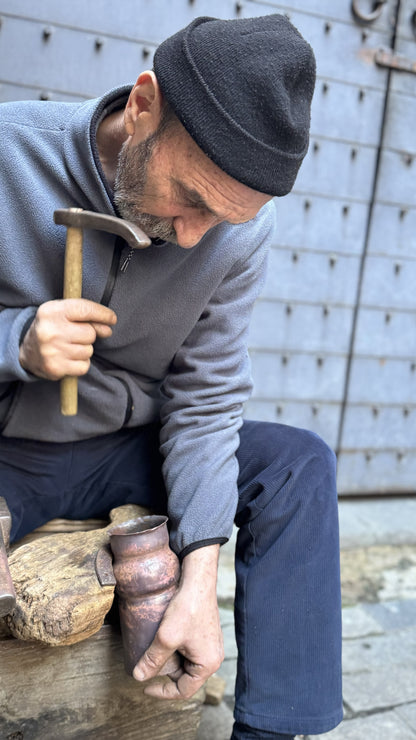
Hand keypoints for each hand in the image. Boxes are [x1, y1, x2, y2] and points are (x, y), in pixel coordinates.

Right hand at [19, 298, 116, 378]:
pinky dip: (81, 364)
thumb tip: (108, 328)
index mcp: (51, 311)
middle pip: (90, 333)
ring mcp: (52, 351)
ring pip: (88, 351)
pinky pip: (84, 366)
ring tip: (69, 347)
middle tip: (75, 336)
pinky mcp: (56, 368)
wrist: (28, 352)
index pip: (85, 309)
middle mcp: (50, 331)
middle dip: (88, 335)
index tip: (112, 319)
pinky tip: (69, 358)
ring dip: (84, 350)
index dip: (103, 314)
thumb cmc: (52, 329)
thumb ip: (87, 317)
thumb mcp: (63, 314)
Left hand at [133, 544, 223, 699]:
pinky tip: (163, 640)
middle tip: (148, 665)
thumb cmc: (188, 608)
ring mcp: (210, 644)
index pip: (184, 690)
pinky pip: (188, 650)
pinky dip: (175, 649)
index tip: (145, 687)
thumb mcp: (166, 637)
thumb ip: (153, 659)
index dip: (162, 692)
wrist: (198, 580)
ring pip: (185, 663)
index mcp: (208, 664)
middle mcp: (212, 657)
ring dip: (169, 661)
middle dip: (165, 674)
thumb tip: (138, 677)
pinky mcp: (204, 633)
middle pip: (185, 677)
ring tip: (154, 651)